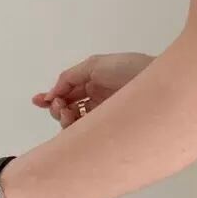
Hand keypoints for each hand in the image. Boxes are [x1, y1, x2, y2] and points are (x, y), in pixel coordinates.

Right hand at [33, 52, 153, 127]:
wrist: (157, 85)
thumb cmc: (129, 69)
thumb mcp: (95, 64)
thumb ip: (70, 77)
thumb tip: (51, 94)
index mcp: (94, 83)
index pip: (68, 93)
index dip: (52, 97)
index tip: (39, 101)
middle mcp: (97, 100)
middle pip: (68, 109)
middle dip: (57, 108)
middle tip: (60, 107)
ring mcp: (104, 115)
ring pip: (75, 123)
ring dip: (63, 119)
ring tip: (66, 114)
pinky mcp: (109, 129)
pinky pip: (86, 133)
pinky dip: (74, 130)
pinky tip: (72, 122)